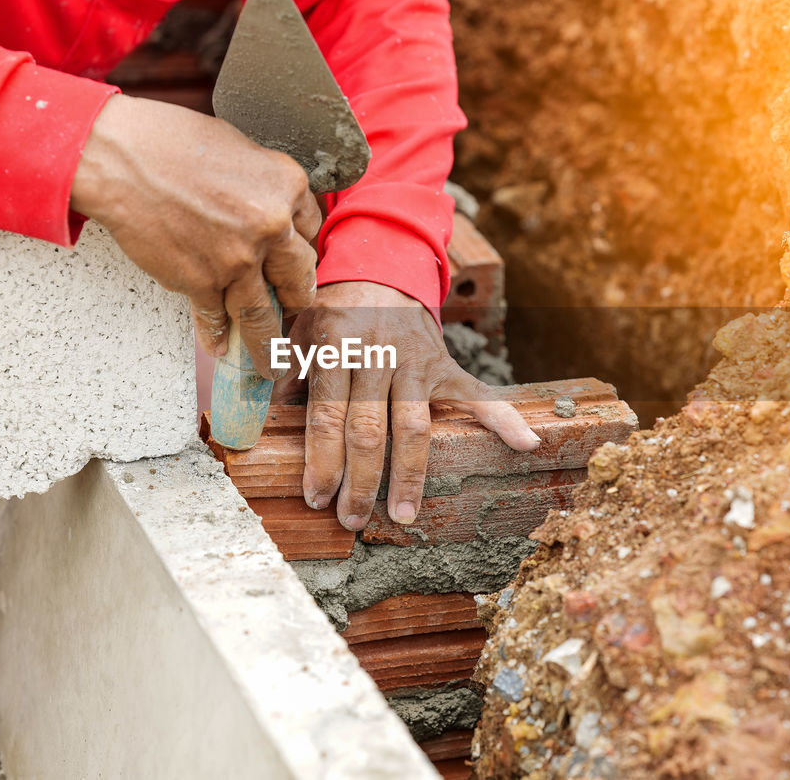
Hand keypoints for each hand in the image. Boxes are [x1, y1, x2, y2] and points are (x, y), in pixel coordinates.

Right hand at [71, 94, 319, 377]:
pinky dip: (216, 335)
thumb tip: (272, 211)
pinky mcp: (202, 281)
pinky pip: (216, 318)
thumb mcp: (239, 149)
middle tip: (301, 321)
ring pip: (263, 313)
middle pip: (299, 276)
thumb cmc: (171, 141)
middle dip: (299, 303)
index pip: (311, 229)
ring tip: (274, 362)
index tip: (298, 269)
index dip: (302, 250)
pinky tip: (221, 348)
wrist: (120, 158)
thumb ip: (263, 185)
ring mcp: (238, 259)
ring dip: (268, 343)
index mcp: (287, 184)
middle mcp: (271, 225)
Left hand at [273, 281, 540, 529]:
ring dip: (408, 475)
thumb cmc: (333, 313)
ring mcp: (415, 362)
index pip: (328, 415)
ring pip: (413, 426)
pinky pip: (476, 395)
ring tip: (402, 514)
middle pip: (369, 429)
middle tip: (351, 518)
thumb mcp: (299, 334)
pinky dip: (503, 418)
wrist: (381, 270)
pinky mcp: (444, 366)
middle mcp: (377, 355)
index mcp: (336, 347)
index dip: (322, 461)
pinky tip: (525, 443)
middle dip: (359, 480)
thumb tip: (264, 419)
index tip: (317, 498)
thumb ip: (286, 375)